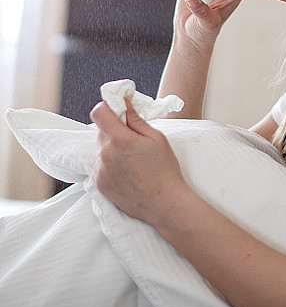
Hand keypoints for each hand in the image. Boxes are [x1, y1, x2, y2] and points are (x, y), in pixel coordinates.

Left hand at [91, 99, 186, 225]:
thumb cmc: (165, 169)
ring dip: (111, 146)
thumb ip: (135, 119)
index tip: (118, 109)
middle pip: (100, 130)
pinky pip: (100, 165)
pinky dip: (110, 162)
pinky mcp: (99, 184)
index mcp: (120, 140)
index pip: (99, 112)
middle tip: (131, 135)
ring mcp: (100, 171)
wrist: (164, 204)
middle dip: (113, 127)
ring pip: (100, 148)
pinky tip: (127, 169)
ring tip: (131, 157)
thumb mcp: (156, 138)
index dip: (108, 107)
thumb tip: (124, 102)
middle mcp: (105, 155)